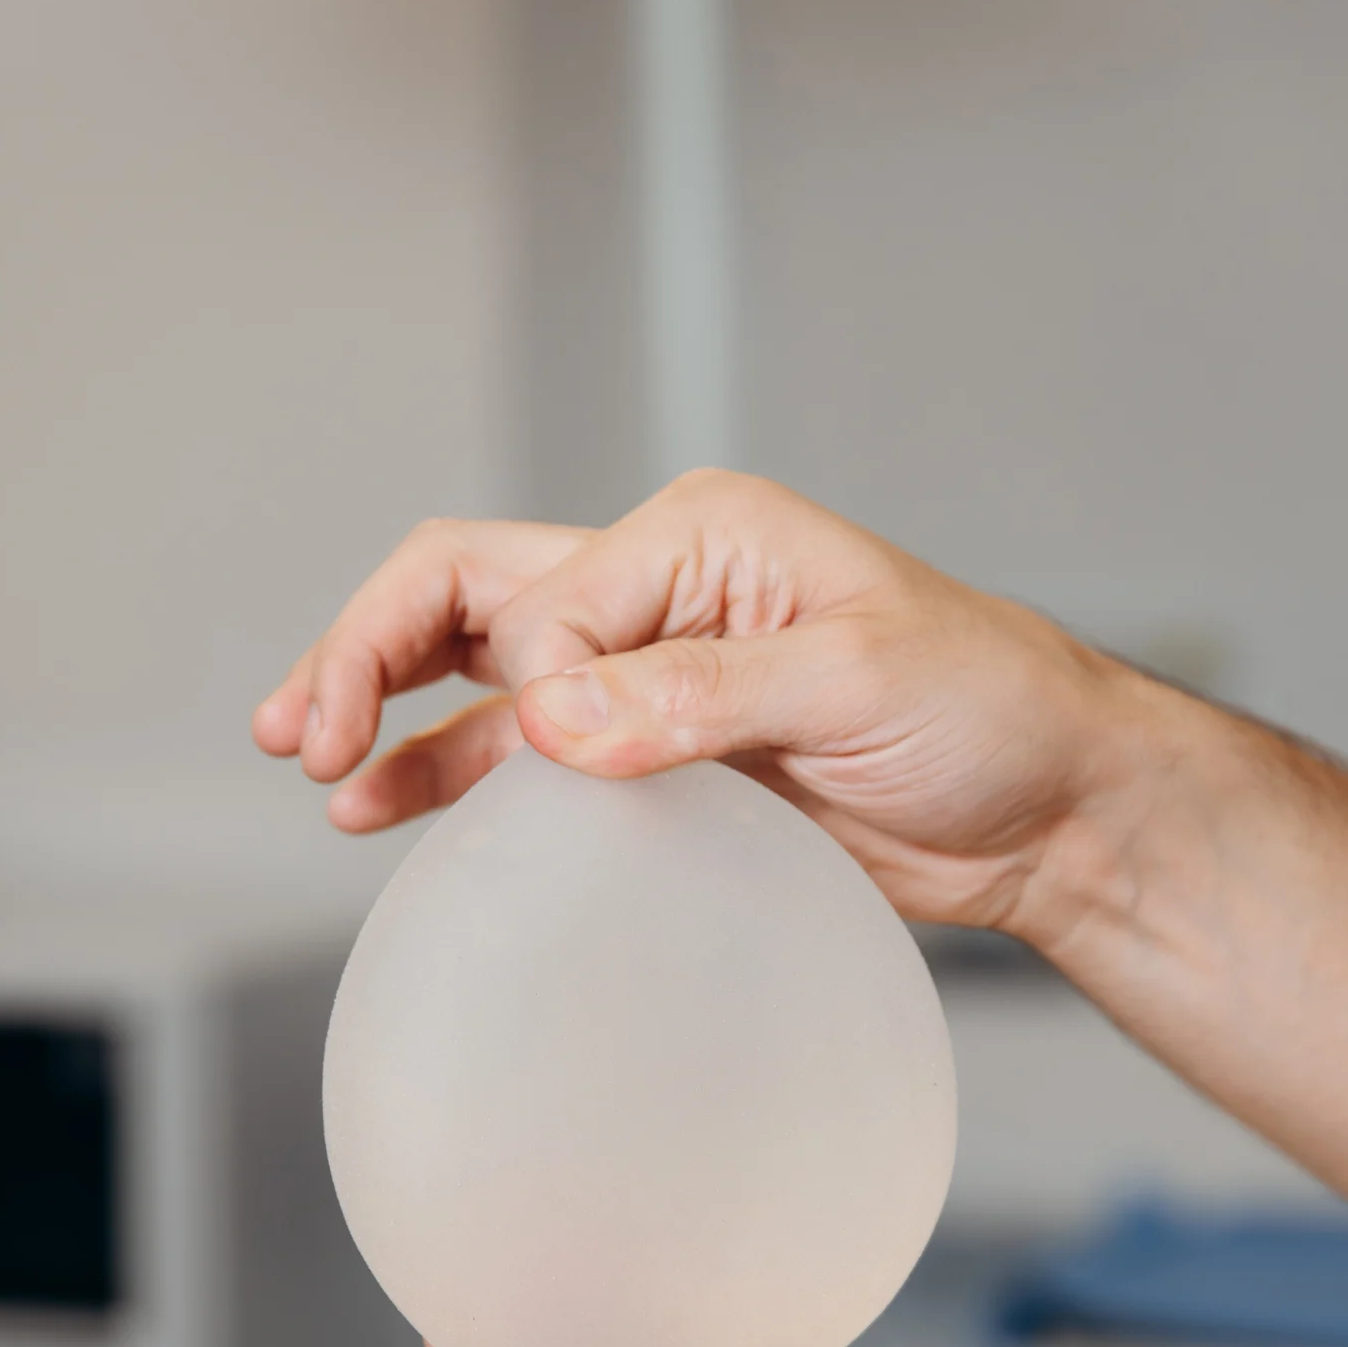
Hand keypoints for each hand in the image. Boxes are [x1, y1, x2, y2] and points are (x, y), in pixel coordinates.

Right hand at [251, 472, 1135, 927]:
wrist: (1047, 805)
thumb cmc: (983, 708)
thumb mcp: (857, 683)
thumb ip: (701, 697)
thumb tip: (552, 718)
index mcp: (698, 533)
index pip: (542, 590)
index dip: (527, 680)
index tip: (567, 762)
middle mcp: (655, 589)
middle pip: (464, 594)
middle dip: (368, 649)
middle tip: (299, 731)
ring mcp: (647, 677)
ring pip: (476, 675)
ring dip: (388, 714)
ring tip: (313, 769)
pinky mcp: (658, 760)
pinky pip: (525, 759)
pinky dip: (450, 777)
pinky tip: (383, 813)